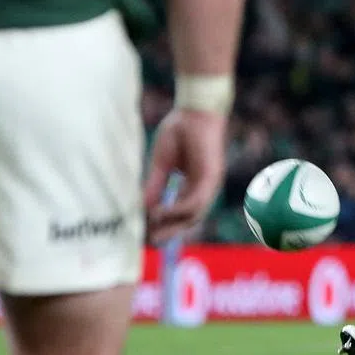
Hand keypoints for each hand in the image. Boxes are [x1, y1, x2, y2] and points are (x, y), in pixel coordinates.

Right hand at [143, 108, 227, 243]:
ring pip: (193, 215)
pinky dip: (177, 210)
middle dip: (169, 233)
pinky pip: (195, 201)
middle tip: (148, 243)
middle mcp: (204, 188)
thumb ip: (154, 186)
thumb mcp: (161, 165)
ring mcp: (210, 184)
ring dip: (172, 224)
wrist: (194, 111)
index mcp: (194, 185)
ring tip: (151, 229)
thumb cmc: (179, 132)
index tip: (145, 234)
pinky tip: (160, 212)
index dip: (164, 225)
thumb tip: (142, 209)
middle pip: (189, 220)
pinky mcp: (211, 177)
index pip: (180, 213)